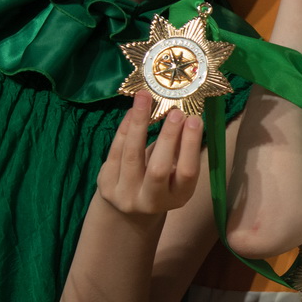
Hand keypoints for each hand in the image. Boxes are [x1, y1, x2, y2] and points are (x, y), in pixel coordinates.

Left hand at [97, 92, 203, 217]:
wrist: (129, 204)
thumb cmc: (163, 180)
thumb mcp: (177, 171)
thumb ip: (181, 149)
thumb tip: (186, 116)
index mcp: (177, 197)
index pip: (186, 172)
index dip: (190, 145)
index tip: (195, 118)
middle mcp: (151, 201)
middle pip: (158, 169)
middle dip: (167, 137)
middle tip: (176, 111)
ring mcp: (125, 195)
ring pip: (132, 156)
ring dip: (139, 123)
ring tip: (145, 97)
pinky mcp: (106, 184)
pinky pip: (115, 151)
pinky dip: (125, 128)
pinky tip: (133, 110)